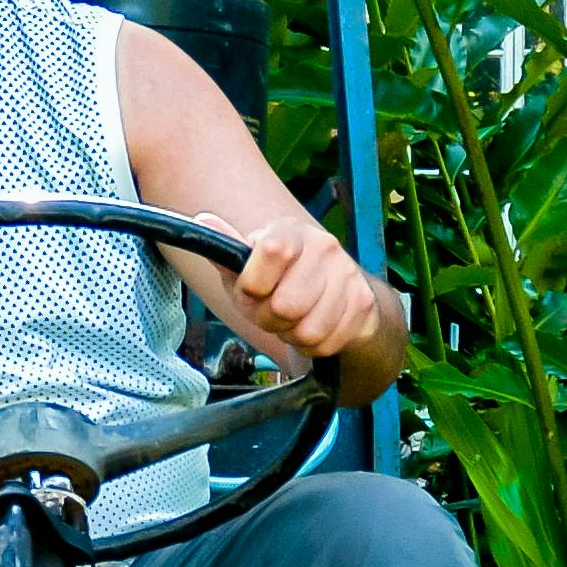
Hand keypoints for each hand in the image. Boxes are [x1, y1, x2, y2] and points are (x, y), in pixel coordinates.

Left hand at [221, 210, 395, 379]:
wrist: (335, 293)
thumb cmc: (277, 281)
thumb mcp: (246, 269)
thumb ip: (225, 252)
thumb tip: (202, 220)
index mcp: (290, 231)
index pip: (272, 251)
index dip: (254, 284)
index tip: (254, 289)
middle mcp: (324, 246)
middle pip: (286, 305)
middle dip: (272, 320)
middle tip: (274, 312)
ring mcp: (348, 274)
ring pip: (308, 331)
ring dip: (294, 335)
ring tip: (295, 320)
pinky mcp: (364, 304)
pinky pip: (328, 343)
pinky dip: (315, 346)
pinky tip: (316, 327)